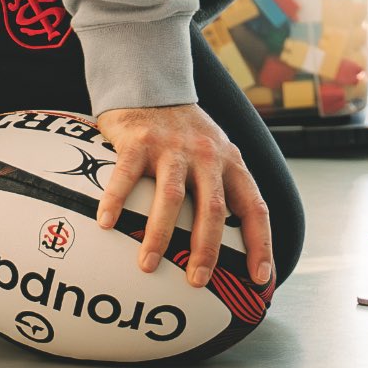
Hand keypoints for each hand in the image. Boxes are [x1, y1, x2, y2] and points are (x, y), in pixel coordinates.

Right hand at [92, 104, 274, 289]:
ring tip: (148, 266)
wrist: (153, 86)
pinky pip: (127, 176)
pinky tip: (106, 224)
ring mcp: (173, 148)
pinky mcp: (140, 141)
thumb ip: (222, 188)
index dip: (261, 244)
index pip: (255, 208)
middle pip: (213, 209)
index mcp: (231, 163)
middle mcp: (208, 156)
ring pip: (172, 197)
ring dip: (160, 235)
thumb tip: (225, 246)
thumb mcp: (215, 153)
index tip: (259, 278)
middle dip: (206, 249)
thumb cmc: (184, 134)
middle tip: (196, 280)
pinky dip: (116, 201)